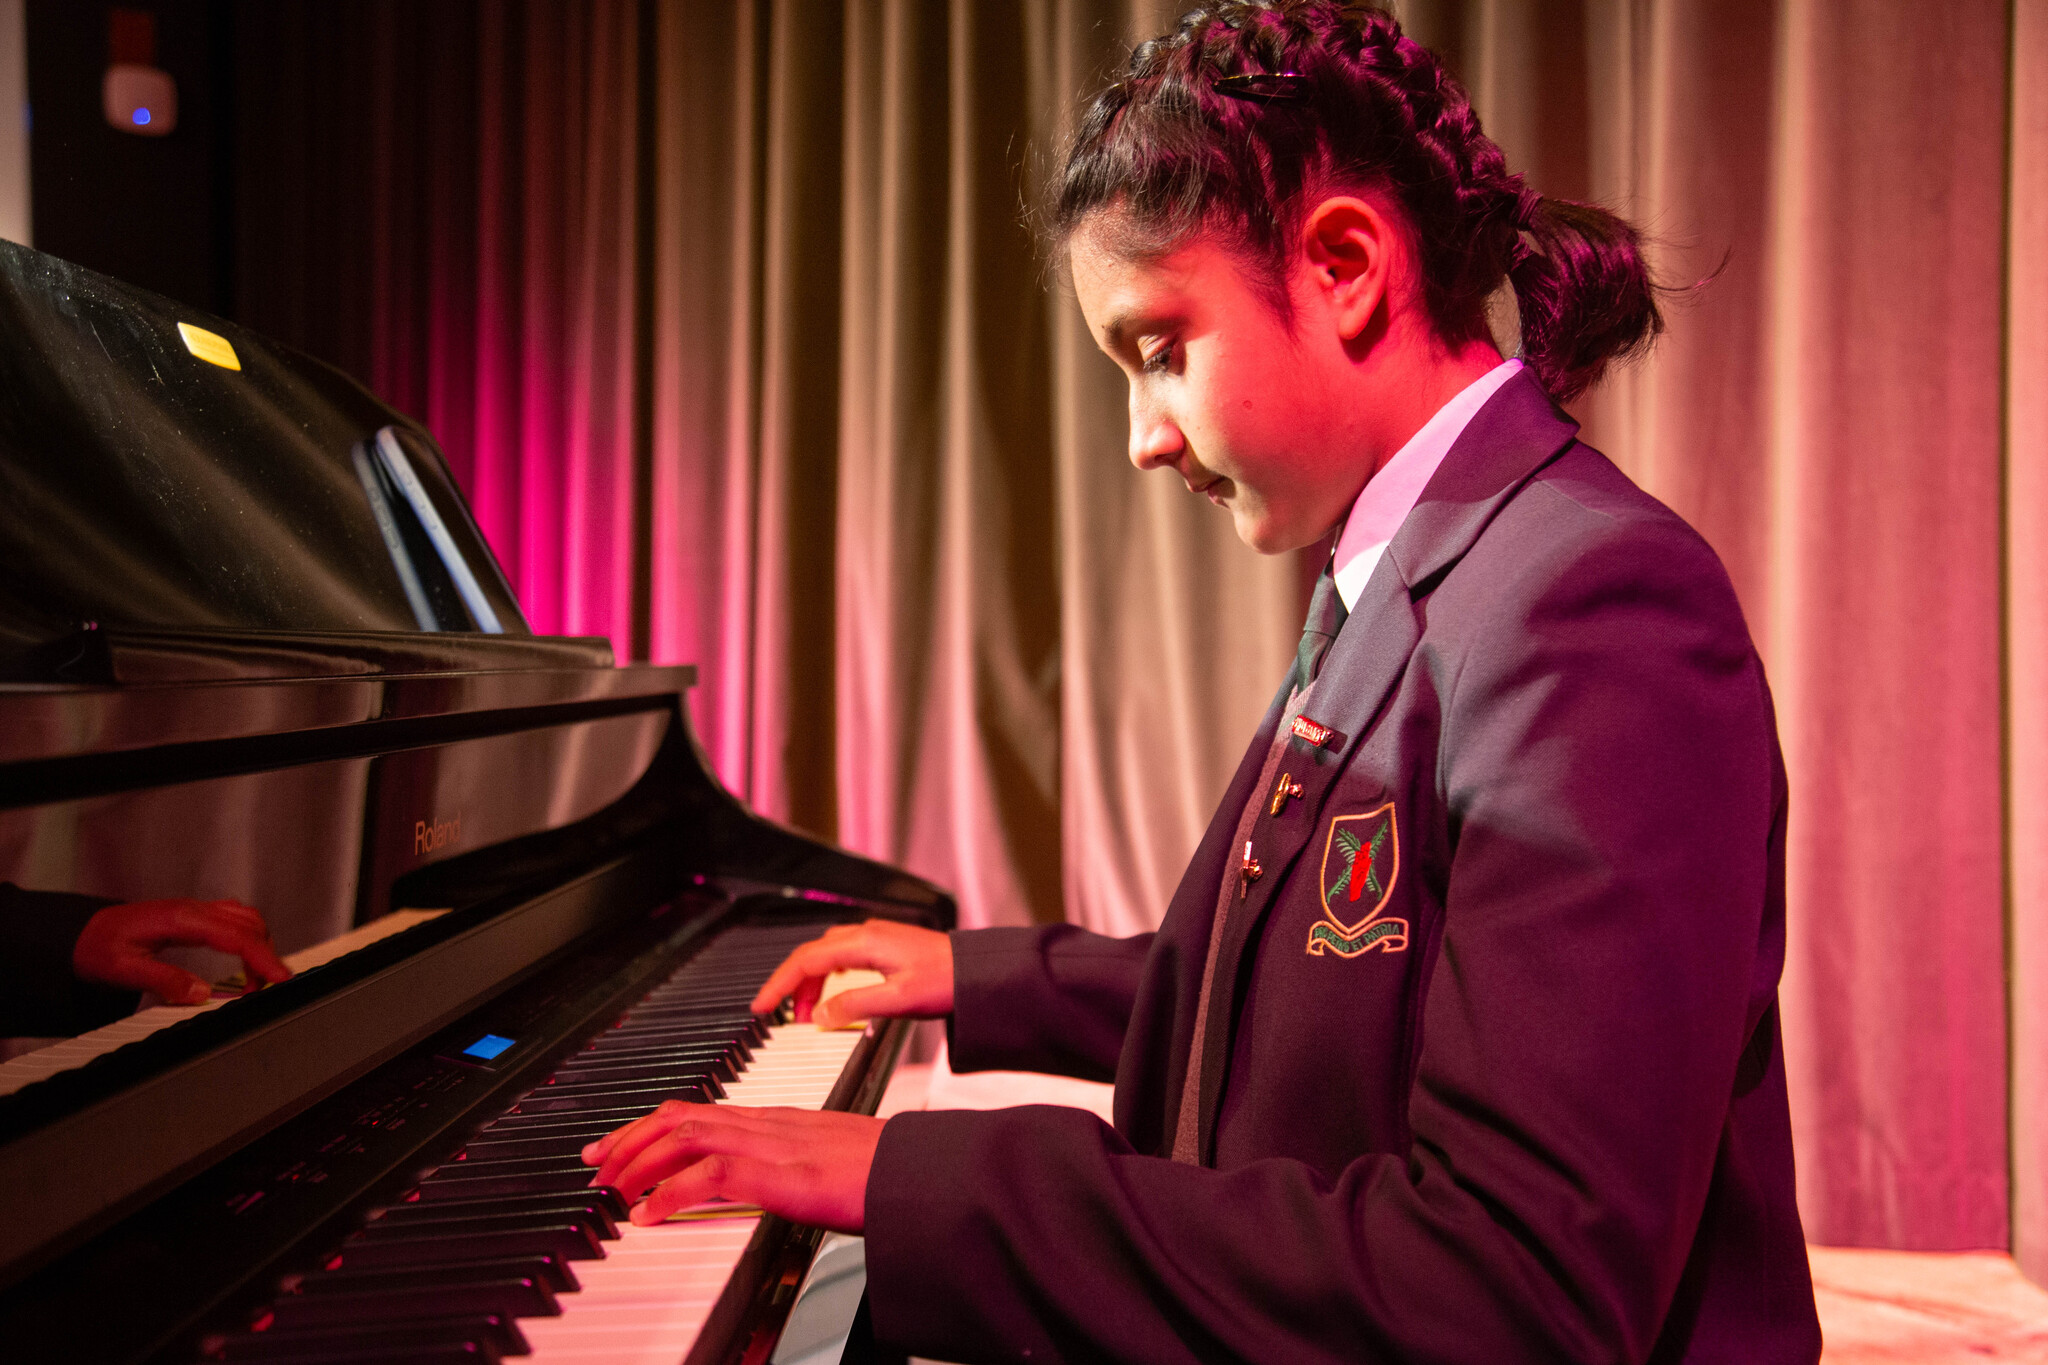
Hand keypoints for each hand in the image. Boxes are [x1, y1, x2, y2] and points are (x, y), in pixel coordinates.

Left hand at [71, 899, 291, 1003]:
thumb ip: (164, 980)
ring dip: (259, 947)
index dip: (263, 958)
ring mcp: (197, 910)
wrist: (82, 933)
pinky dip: (250, 939)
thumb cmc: (98, 948)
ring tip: (255, 980)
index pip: (237, 936)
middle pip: (251, 925)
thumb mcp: (122, 969)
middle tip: (264, 990)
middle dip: (266, 957)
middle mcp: (194, 910)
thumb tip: (202, 993)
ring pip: (247, 920)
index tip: (281, 979)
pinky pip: (236, 920)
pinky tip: (244, 960)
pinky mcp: (196, 916)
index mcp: (181, 919)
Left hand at [582, 1101, 882, 1230]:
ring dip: (639, 1161)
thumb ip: (790, 1167)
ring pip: (686, 1135)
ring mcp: (774, 1145)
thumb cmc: (886, 1173)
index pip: (699, 1110)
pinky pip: (711, 1176)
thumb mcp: (826, 1164)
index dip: (650, 1124)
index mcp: (777, 1120)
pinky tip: (649, 1215)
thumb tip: (762, 1185)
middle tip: (595, 1163)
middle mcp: (768, 1123)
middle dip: (629, 1138)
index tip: (617, 1144)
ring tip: (612, 1189)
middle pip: (680, 1116)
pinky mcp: (783, 1174)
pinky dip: (671, 1191)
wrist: (922, 1173)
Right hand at [748, 919, 952, 1028]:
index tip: (760, 1006)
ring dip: (811, 983)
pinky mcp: (885, 947)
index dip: (779, 984)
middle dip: (791, 986)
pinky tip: (833, 994)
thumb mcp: (897, 1000)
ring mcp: (875, 939)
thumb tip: (818, 1015)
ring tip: (808, 1014)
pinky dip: (828, 977)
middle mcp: (866, 935)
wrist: (977, 972)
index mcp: (864, 943)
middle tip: (781, 1017)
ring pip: (826, 956)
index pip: (805, 960)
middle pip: (811, 955)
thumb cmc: (945, 981)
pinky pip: (843, 957)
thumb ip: (854, 1006)